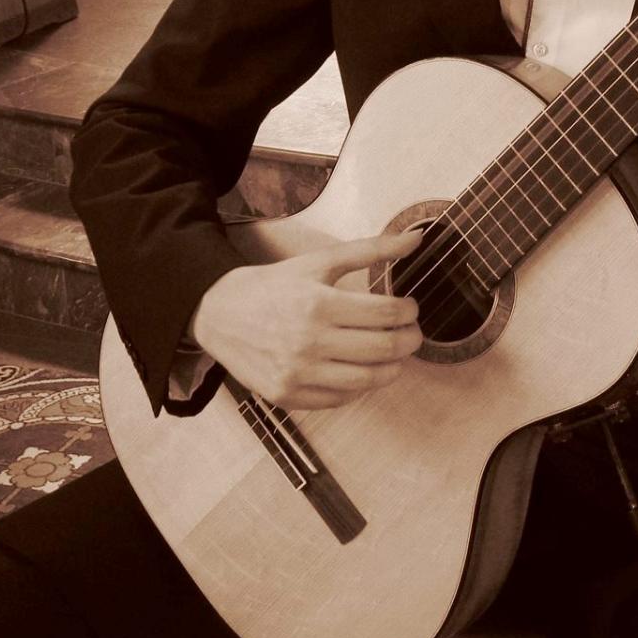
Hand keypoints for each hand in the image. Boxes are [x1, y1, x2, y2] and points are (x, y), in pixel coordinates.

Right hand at [189, 230, 423, 409]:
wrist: (219, 312)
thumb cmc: (275, 285)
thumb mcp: (319, 262)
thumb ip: (371, 250)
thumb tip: (417, 238)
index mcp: (318, 304)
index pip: (385, 313)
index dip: (409, 312)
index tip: (411, 309)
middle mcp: (308, 342)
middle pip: (382, 349)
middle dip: (409, 340)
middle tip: (413, 333)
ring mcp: (296, 373)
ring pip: (366, 380)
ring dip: (392, 369)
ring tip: (395, 356)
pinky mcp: (286, 396)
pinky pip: (339, 399)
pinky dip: (359, 387)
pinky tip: (363, 370)